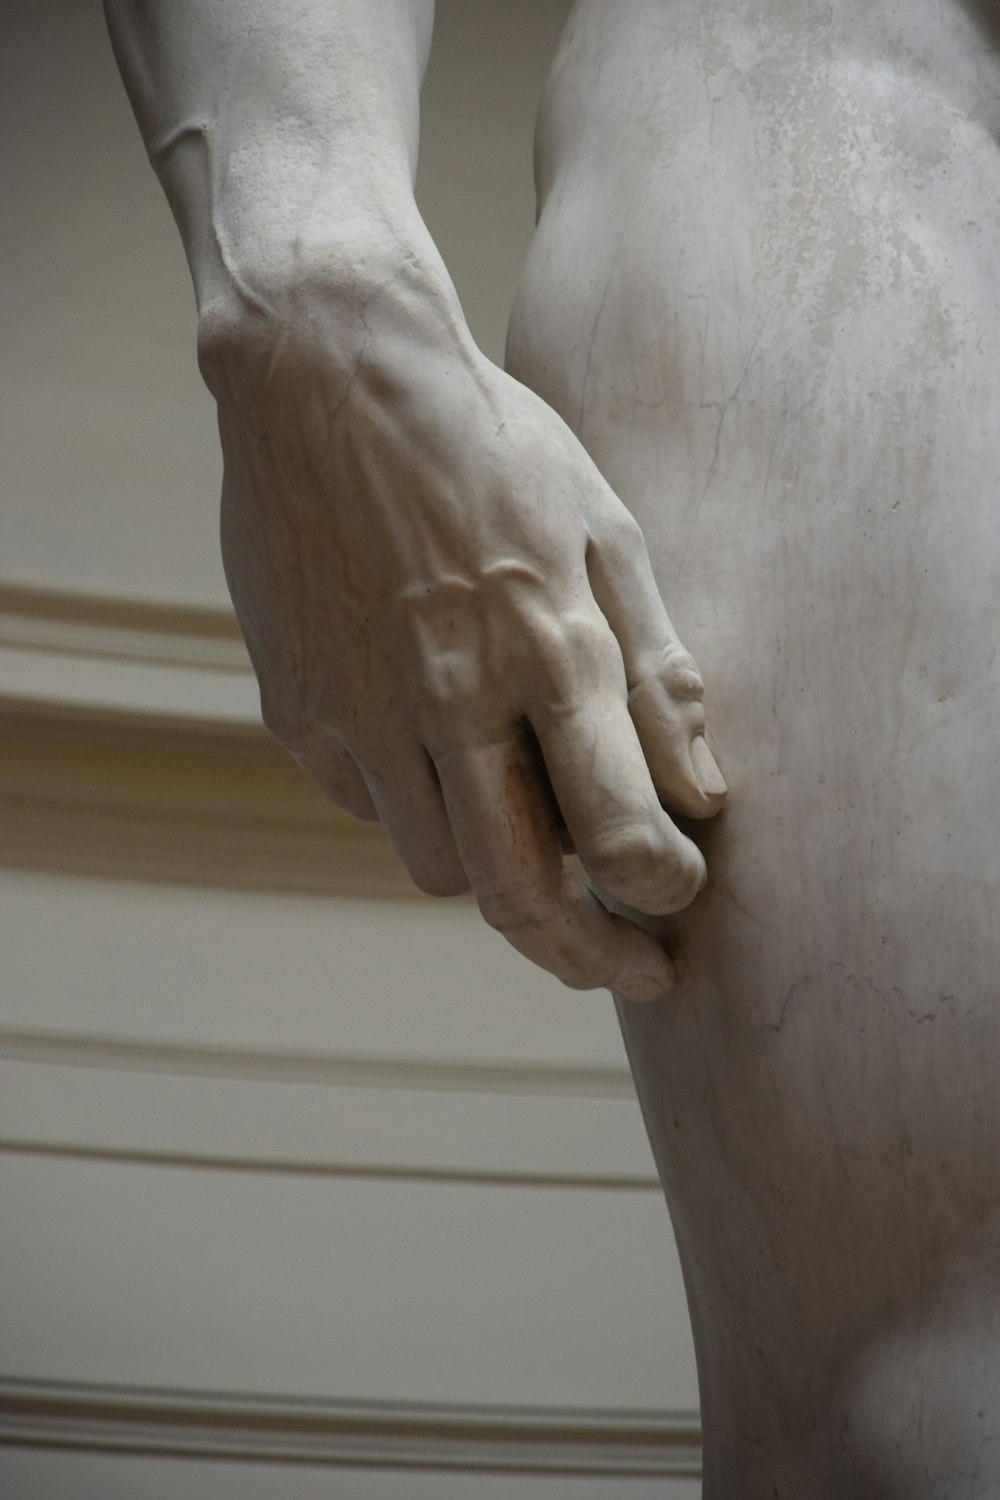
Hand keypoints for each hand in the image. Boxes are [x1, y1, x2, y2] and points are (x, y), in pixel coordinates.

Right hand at [203, 255, 725, 1002]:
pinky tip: (435, 744)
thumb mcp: (604, 526)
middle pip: (518, 895)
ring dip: (494, 873)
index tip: (681, 898)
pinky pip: (367, 802)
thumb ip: (657, 667)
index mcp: (545, 646)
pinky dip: (414, 801)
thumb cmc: (488, 444)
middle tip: (630, 972)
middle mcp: (451, 695)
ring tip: (529, 832)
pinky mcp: (296, 706)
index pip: (619, 831)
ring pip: (437, 866)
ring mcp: (359, 709)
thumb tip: (703, 793)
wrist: (327, 375)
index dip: (664, 891)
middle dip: (588, 957)